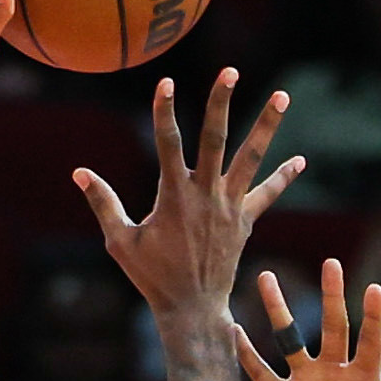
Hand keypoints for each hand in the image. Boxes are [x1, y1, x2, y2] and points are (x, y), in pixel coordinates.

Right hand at [73, 71, 303, 319]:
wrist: (192, 309)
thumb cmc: (152, 277)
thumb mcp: (120, 242)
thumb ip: (103, 203)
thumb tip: (79, 172)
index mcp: (174, 197)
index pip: (168, 145)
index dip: (165, 112)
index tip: (166, 82)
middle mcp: (206, 196)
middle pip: (215, 140)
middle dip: (221, 104)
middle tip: (231, 71)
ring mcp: (229, 206)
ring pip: (250, 159)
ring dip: (266, 126)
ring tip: (283, 96)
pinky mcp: (244, 221)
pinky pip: (266, 194)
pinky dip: (282, 177)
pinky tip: (301, 160)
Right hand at [237, 259, 380, 380]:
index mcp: (365, 378)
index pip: (370, 339)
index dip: (372, 316)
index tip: (373, 288)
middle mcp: (336, 373)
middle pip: (332, 326)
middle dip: (331, 295)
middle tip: (331, 263)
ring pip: (290, 339)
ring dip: (278, 310)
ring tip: (266, 278)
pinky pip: (262, 372)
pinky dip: (247, 354)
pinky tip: (234, 329)